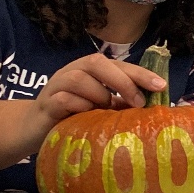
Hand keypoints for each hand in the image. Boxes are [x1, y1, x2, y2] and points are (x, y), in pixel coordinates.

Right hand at [22, 53, 167, 145]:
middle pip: (97, 62)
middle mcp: (72, 71)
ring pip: (79, 78)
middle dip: (122, 81)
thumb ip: (120, 102)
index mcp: (90, 70)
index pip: (118, 64)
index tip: (161, 86)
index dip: (139, 73)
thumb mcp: (100, 108)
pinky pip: (63, 99)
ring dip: (98, 95)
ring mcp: (56, 86)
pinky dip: (78, 107)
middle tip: (138, 102)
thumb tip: (152, 107)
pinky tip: (85, 118)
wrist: (32, 129)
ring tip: (105, 111)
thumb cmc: (74, 117)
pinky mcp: (45, 104)